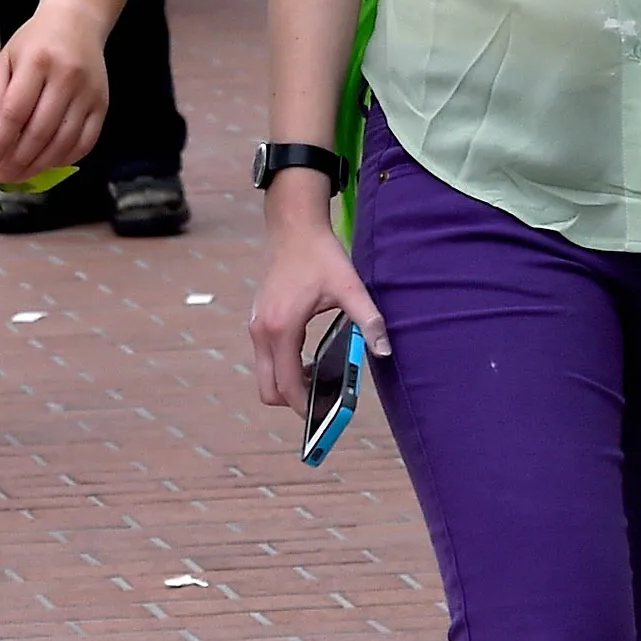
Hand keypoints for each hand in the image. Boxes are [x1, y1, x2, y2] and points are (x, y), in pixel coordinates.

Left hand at [0, 0, 107, 184]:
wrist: (77, 22)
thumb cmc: (35, 42)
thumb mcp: (6, 59)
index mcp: (37, 62)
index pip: (15, 112)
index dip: (0, 143)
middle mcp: (67, 77)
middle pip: (40, 132)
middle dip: (17, 160)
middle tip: (1, 175)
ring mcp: (89, 93)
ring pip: (63, 142)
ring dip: (39, 165)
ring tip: (19, 175)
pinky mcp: (102, 105)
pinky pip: (85, 142)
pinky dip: (64, 159)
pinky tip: (46, 163)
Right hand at [250, 183, 390, 413]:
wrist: (294, 227)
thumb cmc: (320, 255)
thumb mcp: (350, 287)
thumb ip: (368, 320)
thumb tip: (384, 351)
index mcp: (281, 328)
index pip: (287, 385)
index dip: (306, 406)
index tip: (327, 413)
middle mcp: (262, 331)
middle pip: (267, 390)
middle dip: (293, 401)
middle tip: (324, 398)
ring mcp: (256, 327)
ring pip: (265, 376)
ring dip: (288, 384)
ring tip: (320, 377)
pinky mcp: (258, 322)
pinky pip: (266, 360)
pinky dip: (283, 368)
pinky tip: (310, 358)